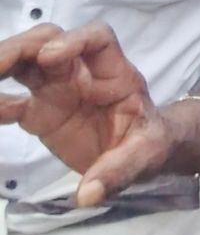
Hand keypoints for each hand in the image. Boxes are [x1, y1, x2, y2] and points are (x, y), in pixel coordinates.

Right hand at [0, 23, 169, 206]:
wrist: (140, 155)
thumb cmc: (149, 143)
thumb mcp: (146, 157)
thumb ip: (119, 171)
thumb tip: (88, 195)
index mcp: (115, 74)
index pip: (97, 39)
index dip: (73, 41)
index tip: (50, 58)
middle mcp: (82, 73)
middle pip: (48, 41)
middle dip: (20, 48)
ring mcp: (57, 89)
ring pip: (24, 63)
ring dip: (1, 65)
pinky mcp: (39, 113)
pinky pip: (10, 102)